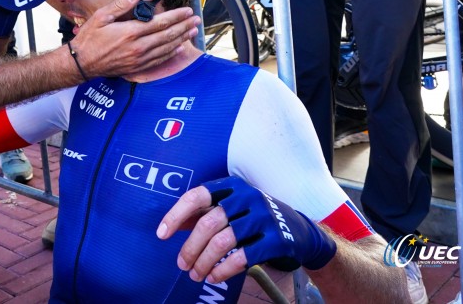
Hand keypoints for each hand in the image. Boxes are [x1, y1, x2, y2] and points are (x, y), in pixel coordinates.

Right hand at [69, 0, 199, 77]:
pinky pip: (158, 60)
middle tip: (196, 20)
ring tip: (192, 31)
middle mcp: (138, 47)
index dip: (176, 16)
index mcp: (130, 32)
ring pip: (166, 48)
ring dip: (181, 39)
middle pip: (167, 35)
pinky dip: (170, 53)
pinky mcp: (137, 68)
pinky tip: (178, 48)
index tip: (187, 11)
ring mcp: (139, 59)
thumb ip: (121, 4)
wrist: (81, 63)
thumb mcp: (101, 16)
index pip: (160, 22)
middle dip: (183, 26)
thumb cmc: (90, 38)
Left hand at [156, 176, 336, 283]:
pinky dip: (223, 271)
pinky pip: (242, 258)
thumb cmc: (255, 218)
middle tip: (181, 265)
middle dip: (190, 248)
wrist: (301, 231)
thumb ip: (204, 213)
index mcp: (231, 186)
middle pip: (207, 224)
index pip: (197, 196)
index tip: (161, 235)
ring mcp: (263, 217)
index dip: (176, 215)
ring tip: (195, 275)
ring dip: (204, 262)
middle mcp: (247, 197)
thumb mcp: (231, 208)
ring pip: (222, 242)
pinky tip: (214, 277)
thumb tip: (173, 224)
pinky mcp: (276, 239)